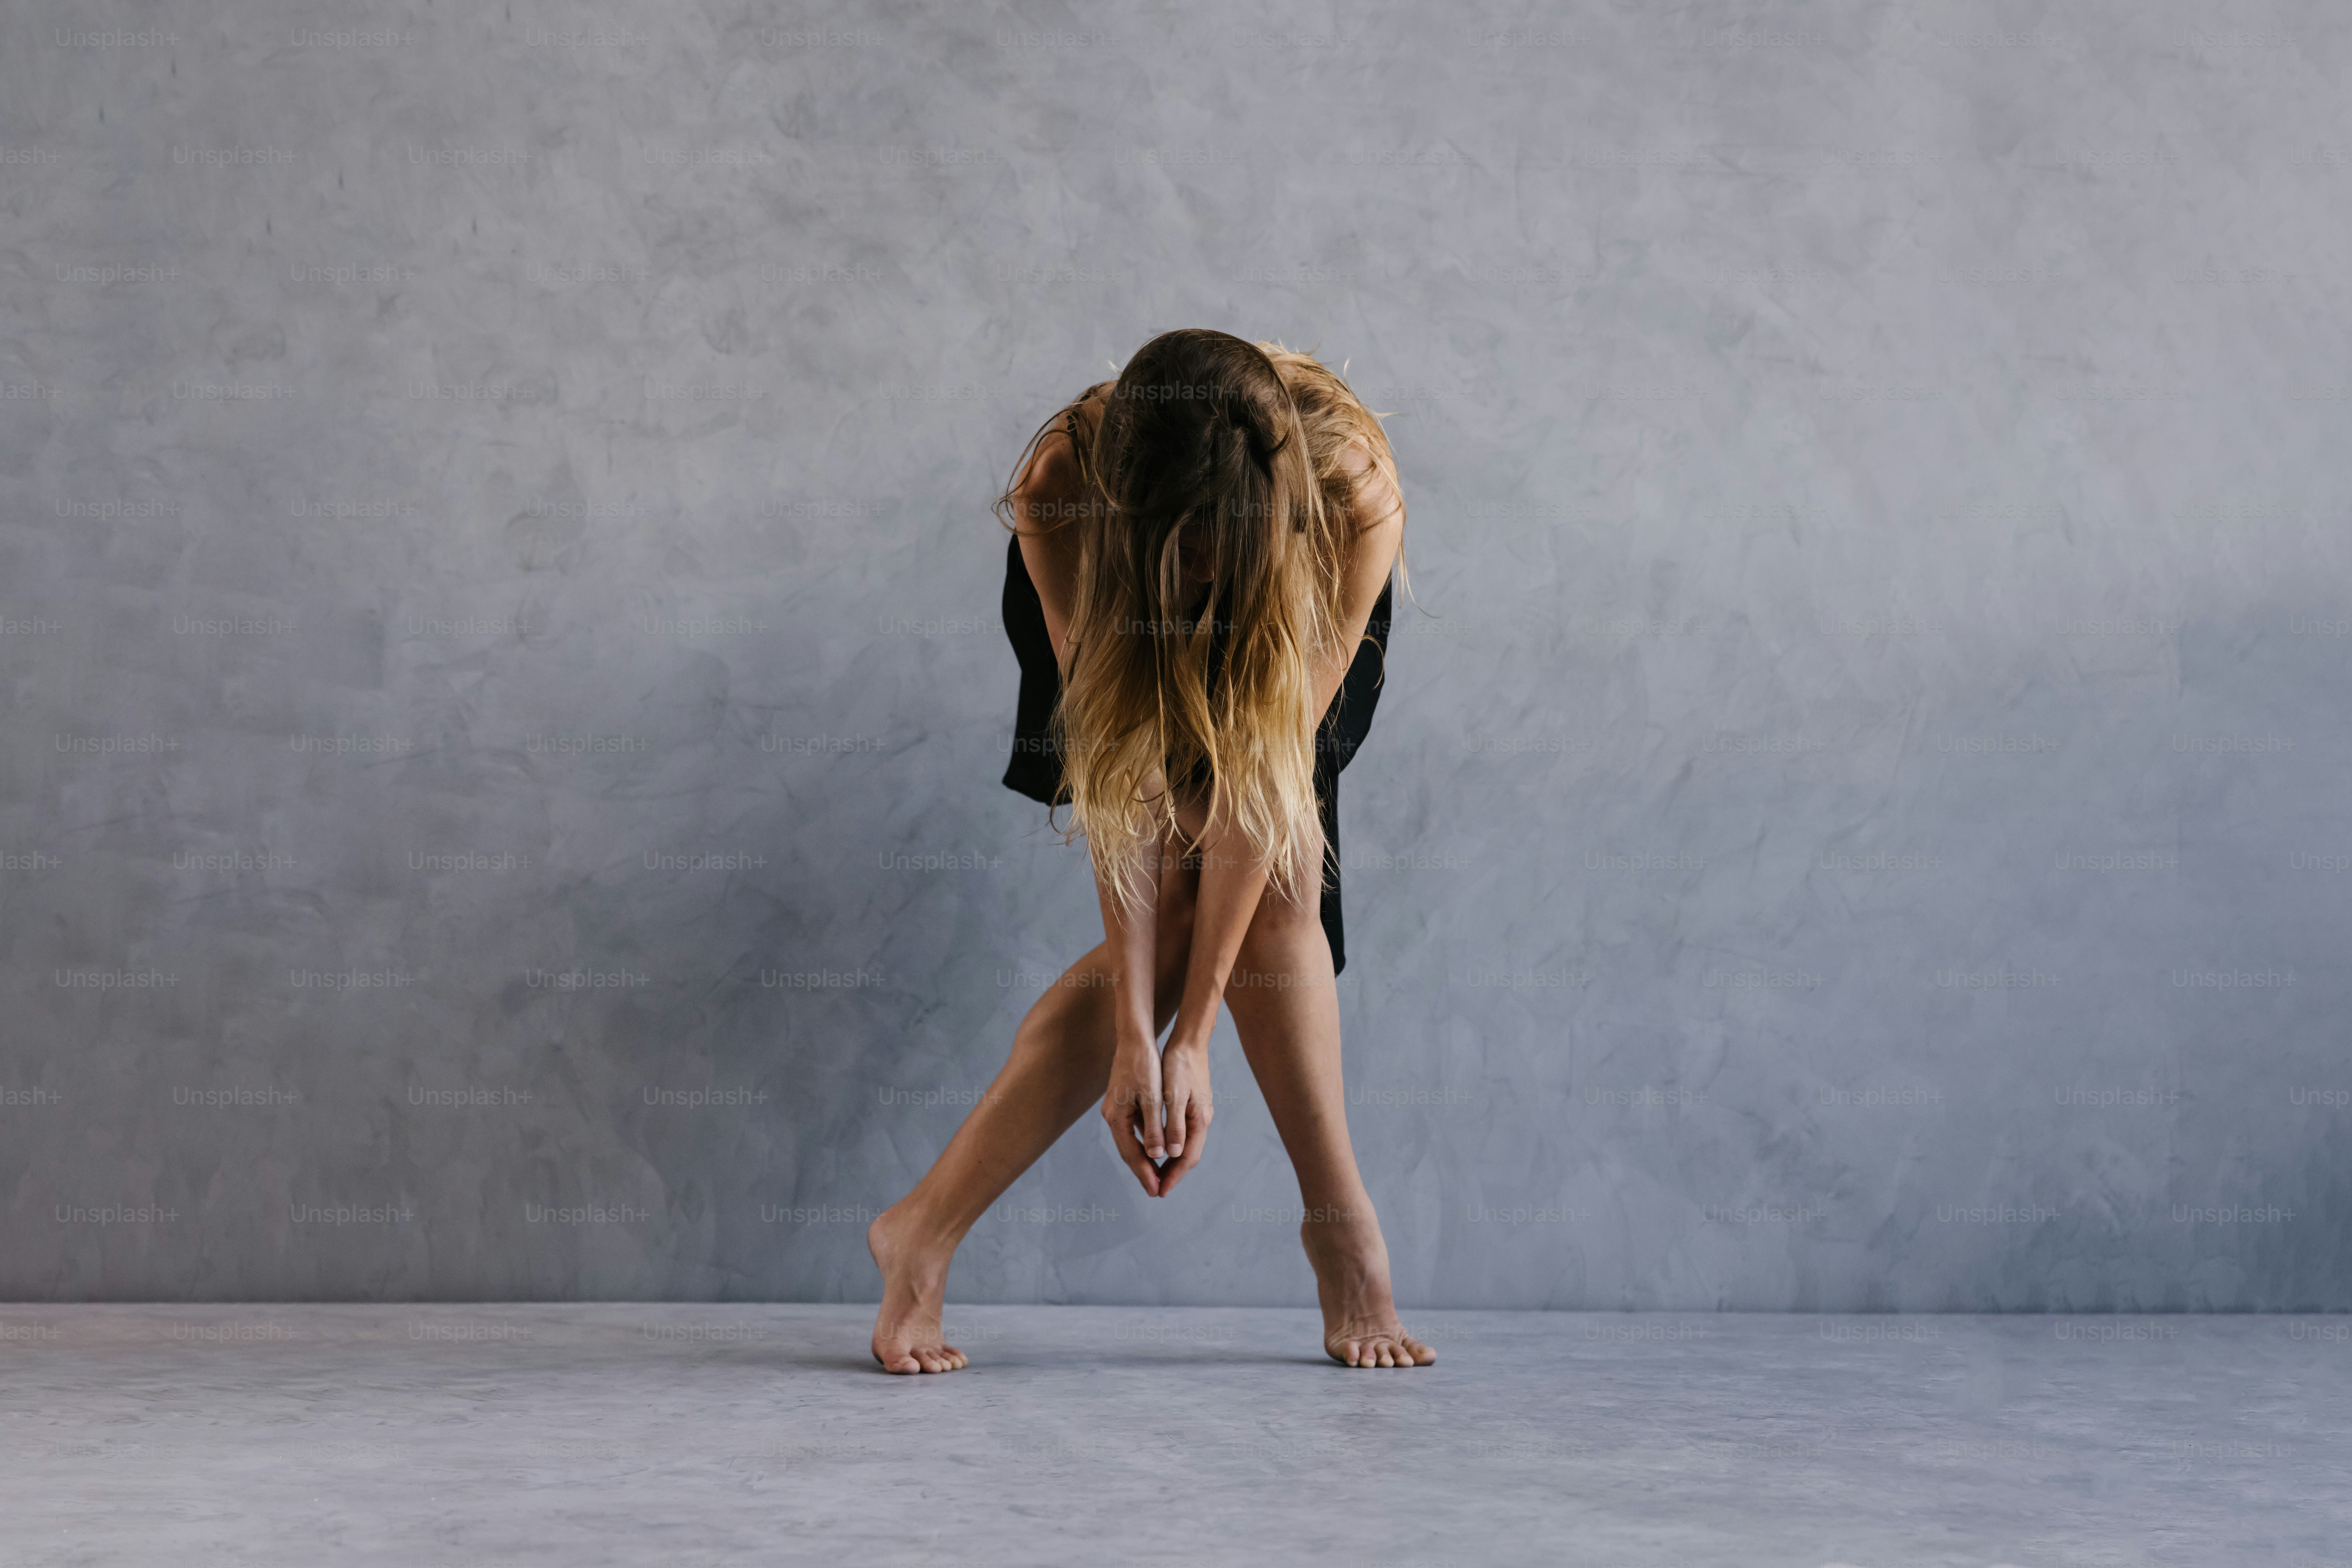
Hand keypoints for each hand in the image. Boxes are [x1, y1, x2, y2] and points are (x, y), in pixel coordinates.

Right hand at [1102, 1041, 1167, 1196]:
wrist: (1134, 1039)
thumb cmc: (1145, 1066)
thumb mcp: (1153, 1097)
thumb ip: (1154, 1127)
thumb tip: (1156, 1156)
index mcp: (1117, 1117)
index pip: (1132, 1154)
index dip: (1145, 1173)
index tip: (1157, 1191)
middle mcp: (1112, 1116)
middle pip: (1128, 1151)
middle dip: (1143, 1171)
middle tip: (1157, 1191)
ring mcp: (1115, 1110)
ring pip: (1130, 1142)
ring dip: (1143, 1159)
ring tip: (1157, 1175)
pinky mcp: (1121, 1103)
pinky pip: (1132, 1130)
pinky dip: (1143, 1142)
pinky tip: (1154, 1149)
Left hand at [1154, 1043, 1213, 1193]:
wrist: (1189, 1042)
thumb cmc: (1179, 1066)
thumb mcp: (1174, 1096)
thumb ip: (1174, 1126)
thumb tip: (1172, 1154)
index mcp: (1199, 1120)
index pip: (1187, 1158)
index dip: (1173, 1176)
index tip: (1159, 1191)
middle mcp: (1201, 1120)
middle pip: (1186, 1156)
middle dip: (1171, 1173)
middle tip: (1155, 1188)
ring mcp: (1197, 1114)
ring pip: (1183, 1145)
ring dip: (1169, 1161)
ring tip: (1153, 1173)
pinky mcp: (1190, 1107)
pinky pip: (1180, 1134)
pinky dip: (1168, 1144)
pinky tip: (1155, 1145)